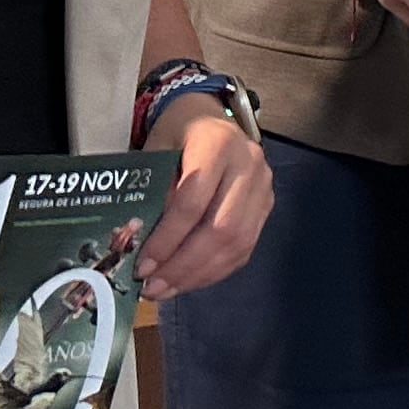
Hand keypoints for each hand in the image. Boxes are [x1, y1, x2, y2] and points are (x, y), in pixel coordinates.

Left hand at [138, 105, 272, 299]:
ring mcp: (263, 187)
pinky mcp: (266, 206)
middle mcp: (249, 164)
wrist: (208, 118)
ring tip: (165, 290)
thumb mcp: (155, 151)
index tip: (142, 265)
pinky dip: (214, 271)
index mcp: (218, 143)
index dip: (168, 238)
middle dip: (184, 265)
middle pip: (221, 228)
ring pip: (237, 243)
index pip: (193, 200)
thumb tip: (142, 242)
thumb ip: (153, 190)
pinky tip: (188, 281)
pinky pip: (244, 248)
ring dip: (198, 274)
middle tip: (152, 287)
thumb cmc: (176, 134)